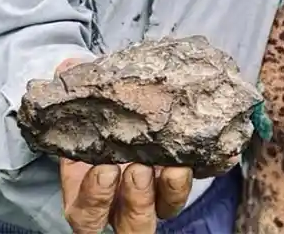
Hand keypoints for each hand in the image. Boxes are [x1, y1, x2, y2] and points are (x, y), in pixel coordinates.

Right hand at [54, 59, 193, 232]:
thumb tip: (67, 65)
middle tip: (139, 169)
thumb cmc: (94, 120)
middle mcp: (123, 202)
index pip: (86, 213)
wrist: (122, 110)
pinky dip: (207, 168)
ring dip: (171, 189)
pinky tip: (216, 154)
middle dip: (137, 200)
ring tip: (176, 165)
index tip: (105, 169)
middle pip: (132, 223)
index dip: (95, 198)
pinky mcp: (182, 176)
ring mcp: (156, 193)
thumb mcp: (80, 112)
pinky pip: (199, 179)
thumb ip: (74, 93)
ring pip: (167, 208)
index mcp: (88, 194)